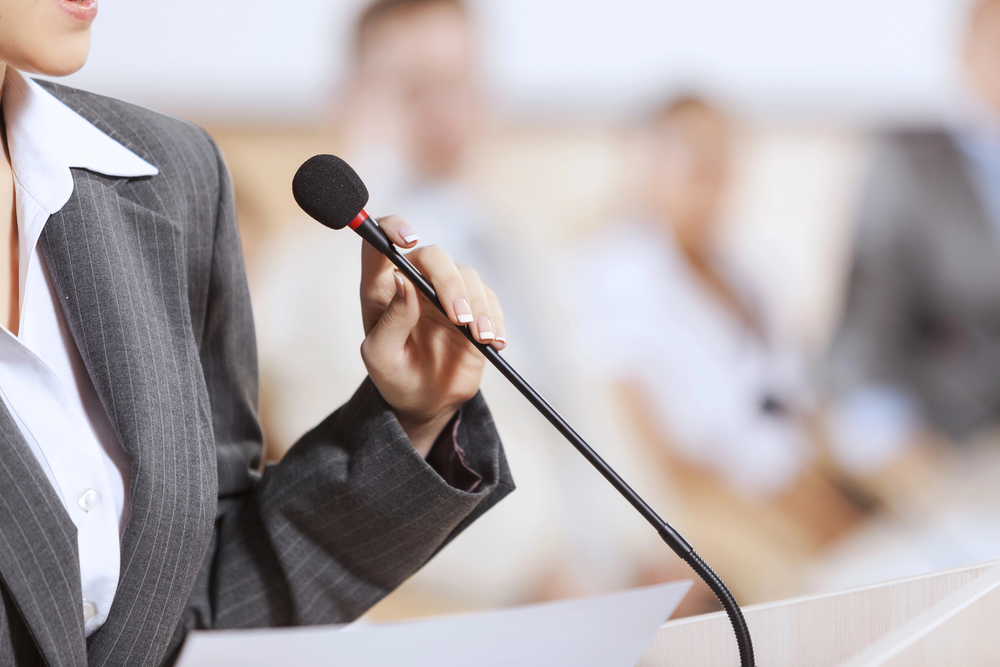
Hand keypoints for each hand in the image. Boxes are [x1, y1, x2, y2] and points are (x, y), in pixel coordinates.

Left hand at [359, 215, 505, 455]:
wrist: (425, 400)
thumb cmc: (394, 375)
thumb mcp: (382, 356)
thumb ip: (391, 320)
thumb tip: (402, 280)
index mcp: (381, 287)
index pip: (379, 242)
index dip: (392, 229)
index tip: (408, 240)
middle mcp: (414, 281)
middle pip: (434, 256)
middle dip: (450, 283)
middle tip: (460, 319)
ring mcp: (445, 292)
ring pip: (467, 275)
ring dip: (478, 305)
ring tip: (481, 337)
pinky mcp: (473, 307)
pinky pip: (489, 299)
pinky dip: (495, 318)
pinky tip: (493, 341)